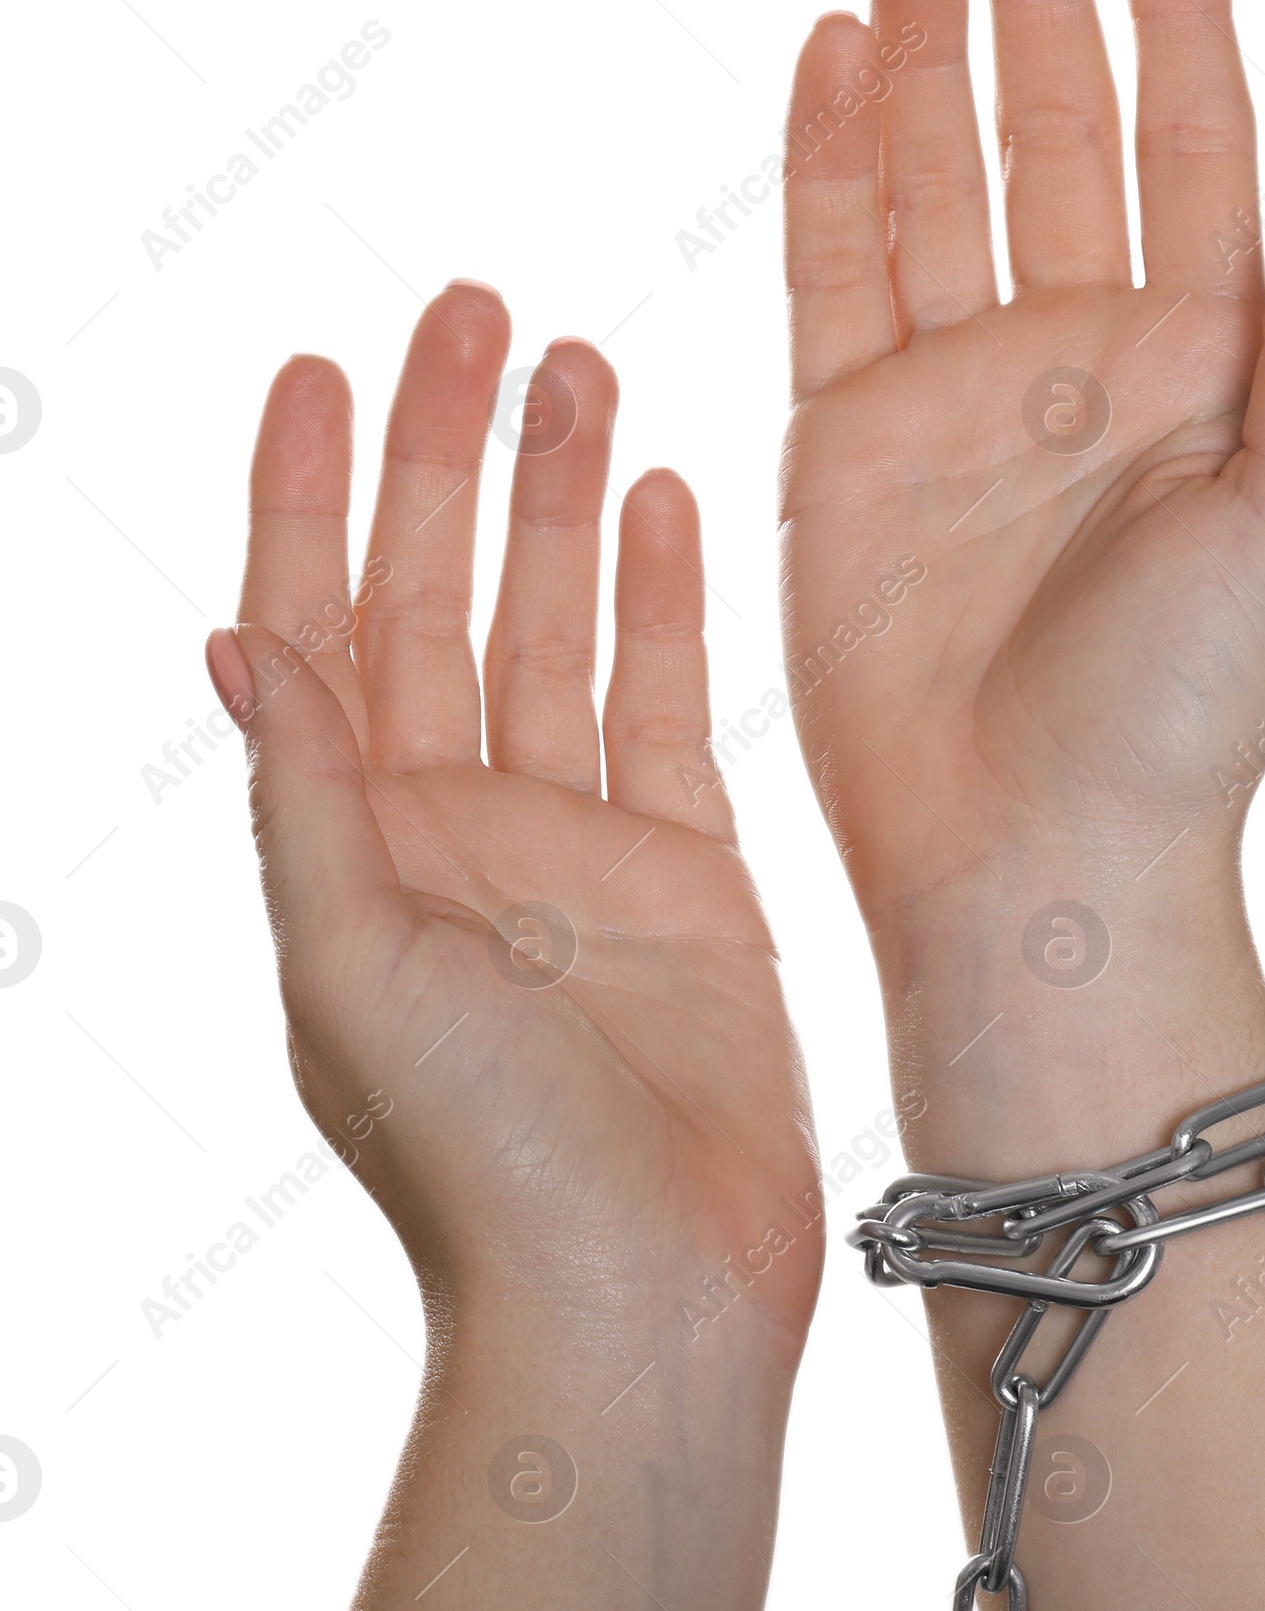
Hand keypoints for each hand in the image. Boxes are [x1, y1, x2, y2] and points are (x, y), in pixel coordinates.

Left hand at [208, 283, 818, 1610]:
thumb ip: (307, 801)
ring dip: (563, 500)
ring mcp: (571, 844)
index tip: (323, 362)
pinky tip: (666, 501)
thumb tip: (234, 636)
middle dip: (448, 452)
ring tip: (578, 368)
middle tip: (477, 311)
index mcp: (351, 845)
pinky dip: (663, 602)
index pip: (314, 624)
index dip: (307, 492)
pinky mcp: (683, 874)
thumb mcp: (356, 970)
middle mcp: (452, 827)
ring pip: (557, 626)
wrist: (646, 1299)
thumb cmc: (484, 1169)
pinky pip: (667, 704)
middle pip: (439, 593)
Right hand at [781, 0, 1264, 950]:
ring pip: (939, 176)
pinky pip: (835, 269)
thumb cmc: (1184, 717)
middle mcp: (1078, 358)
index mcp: (1202, 366)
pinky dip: (835, 162)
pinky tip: (841, 57)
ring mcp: (955, 392)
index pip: (1191, 141)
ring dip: (932, 46)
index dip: (1176, 9)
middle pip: (1057, 128)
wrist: (1031, 852)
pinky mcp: (846, 440)